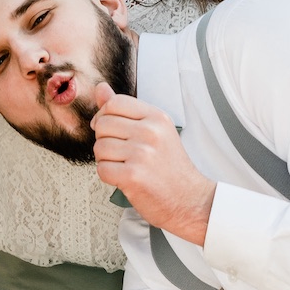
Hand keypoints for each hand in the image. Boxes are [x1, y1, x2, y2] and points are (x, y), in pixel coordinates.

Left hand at [90, 86, 216, 245]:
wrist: (190, 200)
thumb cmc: (171, 167)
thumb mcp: (155, 130)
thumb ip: (125, 109)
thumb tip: (100, 88)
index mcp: (156, 117)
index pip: (114, 103)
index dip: (105, 116)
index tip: (111, 130)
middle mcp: (149, 132)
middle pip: (102, 124)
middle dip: (105, 140)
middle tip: (123, 153)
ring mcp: (141, 154)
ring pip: (99, 148)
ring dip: (106, 160)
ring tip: (125, 165)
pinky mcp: (133, 176)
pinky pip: (102, 169)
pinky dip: (109, 176)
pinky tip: (125, 178)